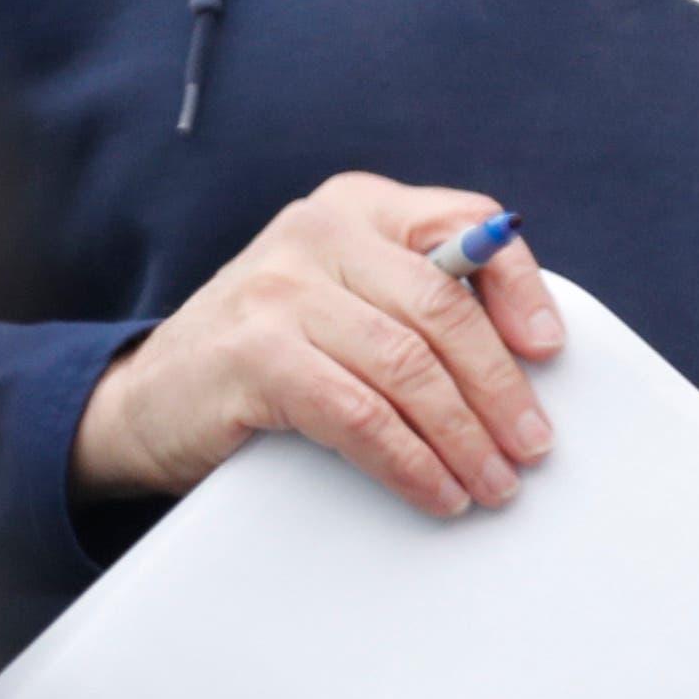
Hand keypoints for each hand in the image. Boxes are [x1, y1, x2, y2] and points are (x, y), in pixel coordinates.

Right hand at [69, 174, 561, 516]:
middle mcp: (319, 231)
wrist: (148, 398)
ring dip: (462, 436)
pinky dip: (409, 460)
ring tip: (492, 483)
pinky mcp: (254, 356)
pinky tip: (437, 491)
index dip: (519, 285)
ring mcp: (280, 290)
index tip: (550, 350)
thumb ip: (417, 298)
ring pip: (406, 365)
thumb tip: (529, 352)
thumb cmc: (270, 351)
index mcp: (357, 207)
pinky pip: (358, 414)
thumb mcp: (344, 295)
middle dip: (499, 385)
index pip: (464, 223)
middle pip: (441, 306)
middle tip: (532, 446)